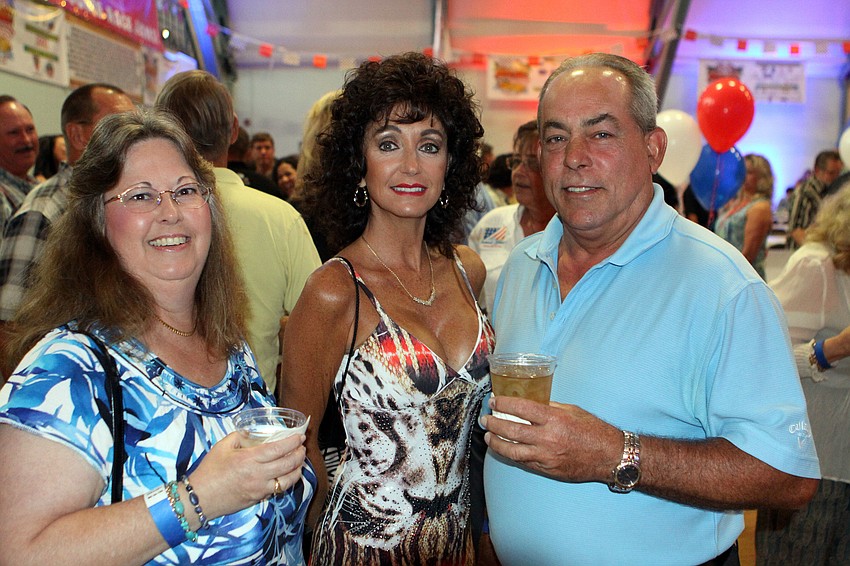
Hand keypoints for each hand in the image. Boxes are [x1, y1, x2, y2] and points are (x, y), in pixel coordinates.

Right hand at [186, 431, 306, 520]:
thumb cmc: (209, 471)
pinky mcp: (258, 499)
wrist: (200, 498)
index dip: (292, 442)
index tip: (300, 436)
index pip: (279, 449)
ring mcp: (259, 489)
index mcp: (249, 459)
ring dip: (297, 470)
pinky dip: (286, 482)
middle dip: (299, 454)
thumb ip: (239, 436)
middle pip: (288, 464)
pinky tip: (286, 475)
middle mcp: (258, 475)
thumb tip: (251, 431)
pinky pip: (277, 490)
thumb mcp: (222, 447)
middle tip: (302, 447)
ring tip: (300, 462)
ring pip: (288, 481)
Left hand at [481, 396, 620, 482]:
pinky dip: (511, 455)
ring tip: (488, 437)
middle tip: (486, 419)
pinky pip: (524, 462)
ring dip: (497, 443)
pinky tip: (504, 449)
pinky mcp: (548, 469)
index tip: (494, 401)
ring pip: (513, 451)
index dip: (504, 404)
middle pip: (512, 430)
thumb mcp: (572, 411)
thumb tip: (529, 404)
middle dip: (494, 424)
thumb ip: (549, 408)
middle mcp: (548, 438)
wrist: (609, 456)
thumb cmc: (593, 430)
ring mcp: (547, 456)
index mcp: (554, 419)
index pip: (521, 408)